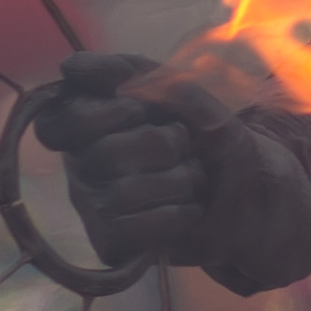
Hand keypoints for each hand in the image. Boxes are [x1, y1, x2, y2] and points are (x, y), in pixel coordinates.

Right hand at [27, 58, 222, 269]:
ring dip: (179, 180)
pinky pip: (136, 228)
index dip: (108, 115)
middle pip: (101, 154)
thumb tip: (70, 67)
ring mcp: (94, 207)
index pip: (61, 122)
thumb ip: (131, 72)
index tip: (140, 111)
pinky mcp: (114, 242)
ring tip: (192, 179)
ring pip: (123, 192)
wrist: (249, 190)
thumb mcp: (181, 91)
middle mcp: (81, 167)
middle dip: (161, 144)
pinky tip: (189, 208)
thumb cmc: (206, 135)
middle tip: (182, 145)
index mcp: (85, 124)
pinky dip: (178, 214)